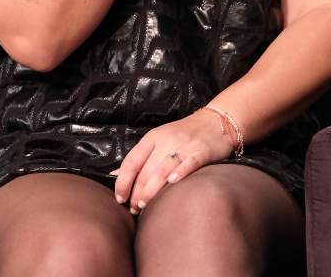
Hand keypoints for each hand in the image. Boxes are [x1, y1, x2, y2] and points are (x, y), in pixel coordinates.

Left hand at [112, 109, 234, 213]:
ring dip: (151, 191)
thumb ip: (140, 157)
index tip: (119, 198)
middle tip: (134, 209)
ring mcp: (184, 146)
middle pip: (145, 171)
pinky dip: (180, 173)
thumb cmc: (184, 134)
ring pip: (162, 171)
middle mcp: (166, 141)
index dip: (123, 182)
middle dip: (136, 193)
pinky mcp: (201, 152)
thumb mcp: (158, 140)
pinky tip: (172, 183)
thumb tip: (114, 174)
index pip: (131, 161)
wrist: (216, 121)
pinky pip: (188, 163)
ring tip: (144, 207)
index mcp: (153, 137)